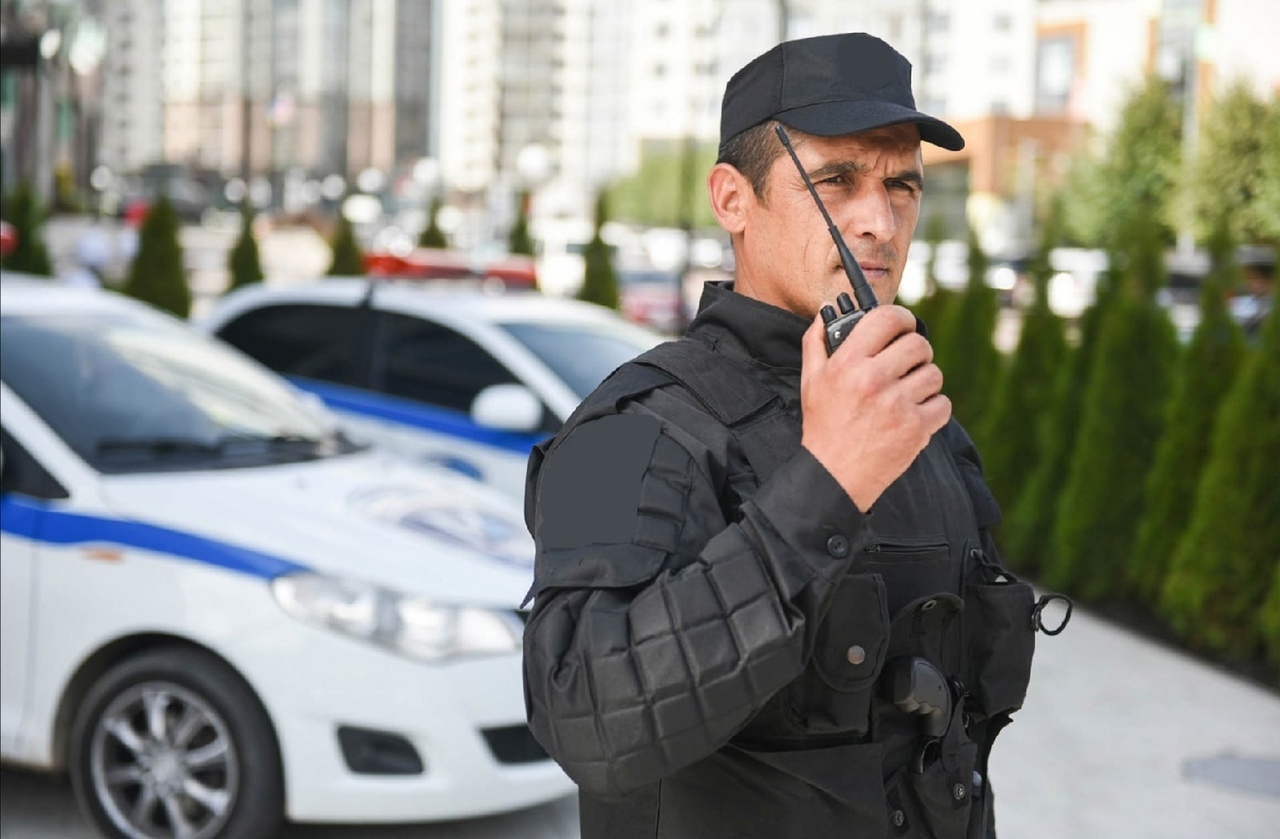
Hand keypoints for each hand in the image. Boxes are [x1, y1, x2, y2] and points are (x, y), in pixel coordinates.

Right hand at [800, 305, 950, 511]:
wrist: (833, 475)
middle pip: (918, 344)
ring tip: (908, 394)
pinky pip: (943, 404)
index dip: (902, 317)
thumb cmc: (823, 426)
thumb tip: (826, 314)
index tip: (904, 326)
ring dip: (925, 382)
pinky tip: (915, 415)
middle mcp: (873, 380)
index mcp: (847, 363)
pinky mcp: (915, 428)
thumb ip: (816, 342)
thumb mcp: (811, 381)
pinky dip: (933, 409)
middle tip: (908, 364)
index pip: (887, 318)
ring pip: (934, 374)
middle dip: (917, 352)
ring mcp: (897, 405)